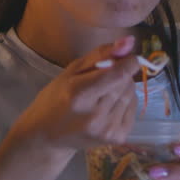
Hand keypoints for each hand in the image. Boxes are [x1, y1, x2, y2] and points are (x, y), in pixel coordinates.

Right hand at [1, 35, 141, 162]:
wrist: (47, 137)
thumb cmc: (55, 99)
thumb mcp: (71, 71)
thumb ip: (101, 54)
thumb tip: (129, 41)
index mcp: (79, 95)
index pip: (119, 74)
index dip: (128, 62)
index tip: (125, 59)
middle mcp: (95, 115)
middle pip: (126, 83)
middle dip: (121, 75)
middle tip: (102, 80)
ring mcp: (107, 130)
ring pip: (132, 95)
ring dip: (122, 89)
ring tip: (102, 95)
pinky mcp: (117, 138)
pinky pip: (133, 109)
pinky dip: (124, 103)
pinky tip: (107, 108)